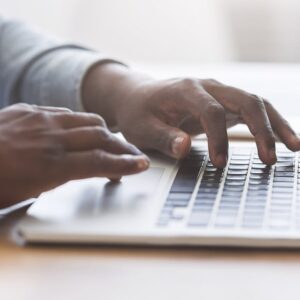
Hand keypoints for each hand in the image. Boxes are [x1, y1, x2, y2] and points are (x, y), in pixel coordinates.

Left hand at [0, 104, 148, 208]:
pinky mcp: (29, 110)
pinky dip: (81, 123)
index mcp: (49, 165)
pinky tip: (82, 131)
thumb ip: (59, 177)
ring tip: (112, 142)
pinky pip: (66, 112)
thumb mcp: (26, 192)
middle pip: (100, 136)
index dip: (125, 164)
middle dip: (122, 146)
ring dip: (105, 132)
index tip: (142, 165)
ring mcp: (40, 120)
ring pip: (87, 120)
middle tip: (133, 154)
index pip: (99, 161)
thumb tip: (78, 171)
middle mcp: (49, 138)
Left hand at [83, 64, 299, 167]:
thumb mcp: (141, 128)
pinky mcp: (222, 103)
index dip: (219, 138)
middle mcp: (207, 87)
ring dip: (274, 124)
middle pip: (245, 100)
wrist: (138, 97)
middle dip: (261, 129)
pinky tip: (281, 139)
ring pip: (255, 102)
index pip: (211, 111)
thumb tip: (184, 148)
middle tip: (269, 159)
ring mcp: (217, 93)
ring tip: (294, 147)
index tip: (220, 163)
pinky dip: (268, 123)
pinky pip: (251, 110)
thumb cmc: (138, 112)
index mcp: (185, 90)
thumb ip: (163, 137)